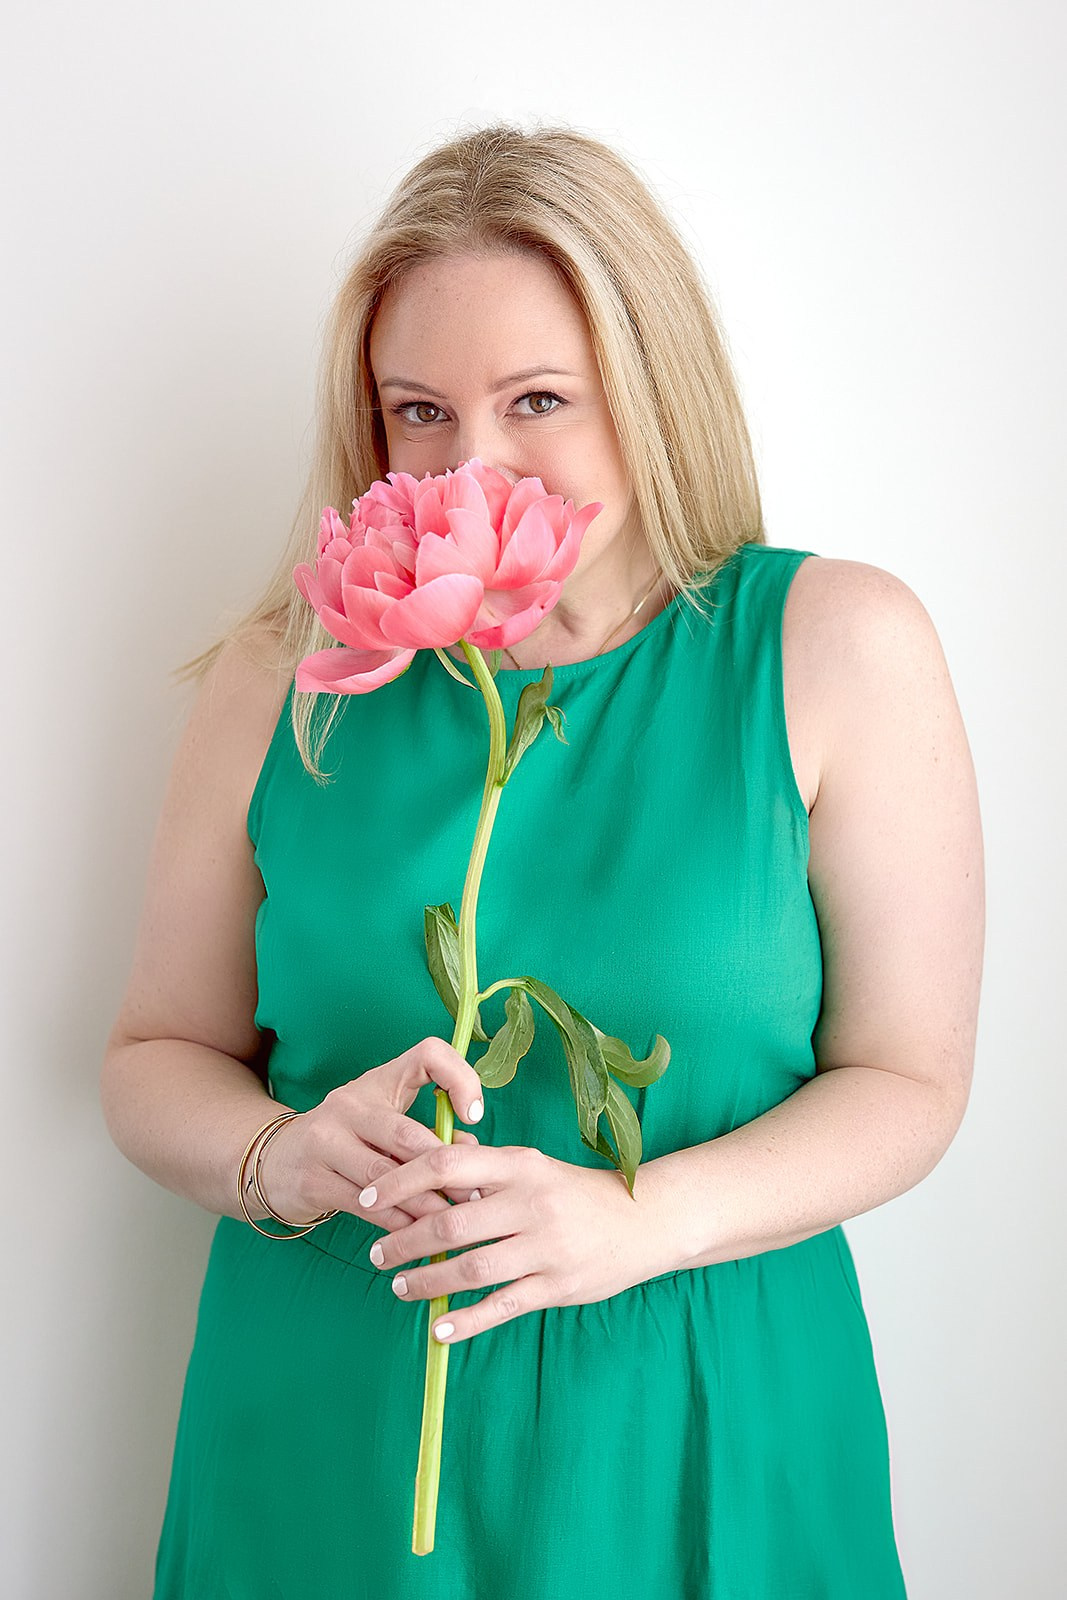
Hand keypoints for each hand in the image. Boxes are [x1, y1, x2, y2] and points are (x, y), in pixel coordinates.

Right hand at [255, 1037, 484, 1230]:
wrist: (275, 1162)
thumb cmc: (347, 1140)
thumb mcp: (385, 1124)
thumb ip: (430, 1133)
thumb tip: (473, 1151)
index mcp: (378, 1081)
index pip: (426, 1054)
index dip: (458, 1078)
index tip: (472, 1115)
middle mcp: (349, 1104)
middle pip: (407, 1133)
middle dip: (446, 1169)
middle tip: (475, 1193)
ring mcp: (326, 1141)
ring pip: (386, 1176)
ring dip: (424, 1203)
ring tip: (451, 1220)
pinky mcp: (313, 1179)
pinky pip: (366, 1205)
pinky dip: (396, 1222)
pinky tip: (416, 1236)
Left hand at [359, 1142, 678, 1342]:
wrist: (648, 1219)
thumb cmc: (576, 1192)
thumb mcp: (534, 1167)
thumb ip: (484, 1170)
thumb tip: (424, 1170)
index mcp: (519, 1165)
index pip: (446, 1164)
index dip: (400, 1180)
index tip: (369, 1197)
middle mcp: (531, 1203)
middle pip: (450, 1224)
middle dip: (403, 1242)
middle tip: (376, 1254)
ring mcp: (546, 1247)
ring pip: (470, 1270)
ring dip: (426, 1282)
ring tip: (399, 1287)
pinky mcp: (559, 1286)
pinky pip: (502, 1307)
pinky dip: (465, 1322)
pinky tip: (439, 1329)